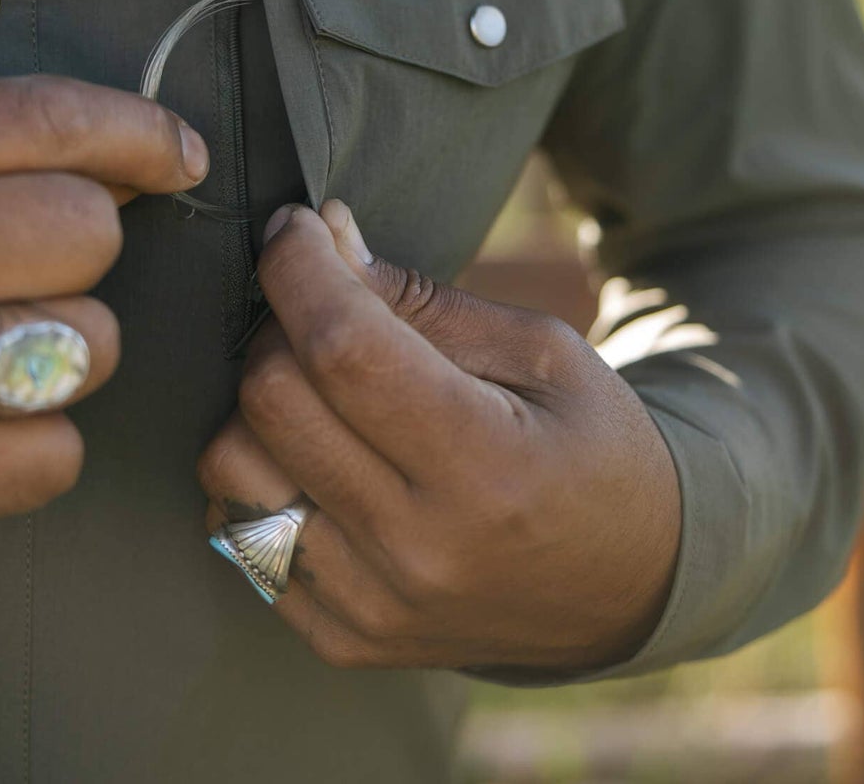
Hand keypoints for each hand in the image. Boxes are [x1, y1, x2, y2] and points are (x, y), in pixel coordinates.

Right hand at [0, 77, 206, 564]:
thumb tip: (124, 154)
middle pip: (88, 234)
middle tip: (21, 268)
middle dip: (77, 247)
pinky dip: (35, 440)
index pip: (49, 120)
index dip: (140, 132)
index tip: (175, 152)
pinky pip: (56, 454)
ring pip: (90, 346)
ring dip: (65, 346)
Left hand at [197, 202, 680, 673]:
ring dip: (259, 402)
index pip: (342, 347)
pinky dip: (261, 471)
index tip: (296, 226)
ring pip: (231, 465)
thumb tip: (324, 233)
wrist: (631, 587)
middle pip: (271, 398)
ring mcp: (371, 605)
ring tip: (317, 385)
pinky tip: (316, 450)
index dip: (298, 266)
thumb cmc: (588, 445)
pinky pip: (237, 531)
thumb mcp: (541, 350)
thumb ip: (421, 297)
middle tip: (323, 305)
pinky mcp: (340, 637)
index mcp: (486, 467)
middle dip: (279, 323)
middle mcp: (417, 549)